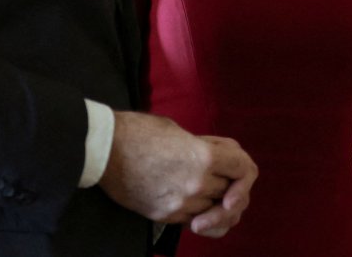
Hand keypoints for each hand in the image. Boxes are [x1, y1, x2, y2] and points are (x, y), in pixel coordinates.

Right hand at [98, 111, 256, 237]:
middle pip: (231, 194)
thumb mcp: (181, 131)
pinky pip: (195, 221)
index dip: (246, 171)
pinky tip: (196, 206)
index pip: (244, 169)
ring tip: (215, 197)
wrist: (105, 151)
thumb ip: (208, 147)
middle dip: (231, 186)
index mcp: (204, 157)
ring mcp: (181, 204)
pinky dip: (200, 215)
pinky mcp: (165, 216)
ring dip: (217, 204)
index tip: (238, 172)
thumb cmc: (141, 132)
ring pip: (215, 212)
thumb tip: (223, 158)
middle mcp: (197, 185)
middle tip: (225, 179)